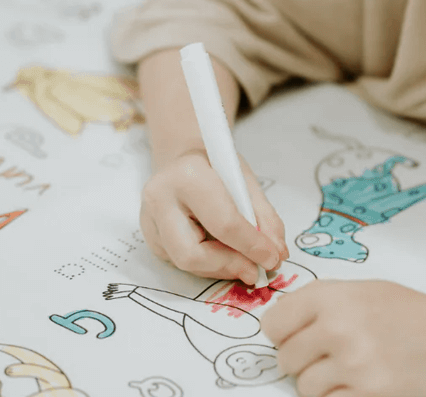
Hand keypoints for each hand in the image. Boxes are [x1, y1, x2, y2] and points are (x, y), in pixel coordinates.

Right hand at [140, 147, 288, 283]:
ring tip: (244, 263)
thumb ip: (264, 216)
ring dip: (220, 268)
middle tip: (255, 270)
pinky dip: (207, 263)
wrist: (183, 155)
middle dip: (228, 266)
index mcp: (189, 176)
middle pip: (192, 254)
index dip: (251, 246)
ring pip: (184, 263)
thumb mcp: (246, 180)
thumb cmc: (216, 164)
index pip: (222, 222)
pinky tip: (223, 254)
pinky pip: (179, 261)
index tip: (272, 258)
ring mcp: (149, 220)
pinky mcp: (149, 236)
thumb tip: (277, 253)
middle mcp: (161, 199)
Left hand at [260, 280, 425, 396]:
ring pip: (305, 386)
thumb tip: (283, 319)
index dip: (282, 332)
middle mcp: (339, 328)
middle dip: (303, 360)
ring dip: (322, 383)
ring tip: (352, 368)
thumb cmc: (416, 315)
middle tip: (329, 354)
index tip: (291, 336)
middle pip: (286, 358)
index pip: (275, 322)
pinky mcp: (365, 396)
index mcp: (335, 296)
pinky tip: (363, 382)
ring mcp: (351, 366)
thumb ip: (325, 301)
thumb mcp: (368, 291)